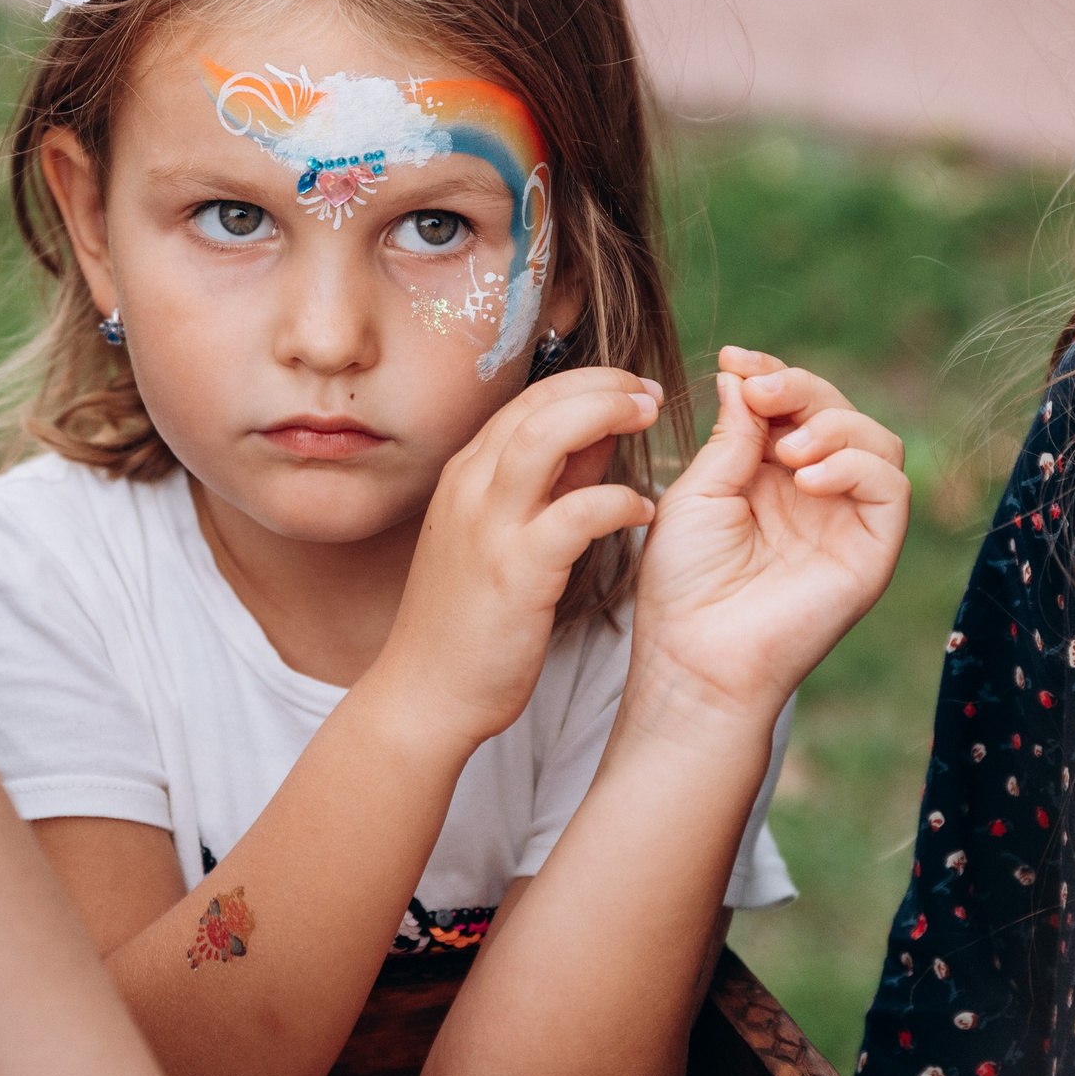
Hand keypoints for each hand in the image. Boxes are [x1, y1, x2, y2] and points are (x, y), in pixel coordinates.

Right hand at [370, 368, 662, 755]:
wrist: (425, 692)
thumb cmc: (469, 618)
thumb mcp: (503, 535)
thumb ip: (552, 483)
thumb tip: (599, 434)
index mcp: (466, 475)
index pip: (529, 401)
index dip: (586, 383)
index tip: (630, 387)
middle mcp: (471, 488)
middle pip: (538, 405)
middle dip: (601, 385)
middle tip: (649, 393)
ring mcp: (488, 527)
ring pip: (544, 437)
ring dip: (604, 415)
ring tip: (648, 420)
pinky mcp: (515, 572)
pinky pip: (574, 515)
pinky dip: (616, 501)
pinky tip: (644, 510)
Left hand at [623, 348, 907, 744]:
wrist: (694, 656)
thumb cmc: (683, 583)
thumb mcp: (698, 493)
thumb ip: (731, 435)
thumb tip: (742, 375)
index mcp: (768, 474)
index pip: (791, 405)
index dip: (771, 373)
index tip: (734, 358)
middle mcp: (814, 492)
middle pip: (837, 411)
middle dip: (801, 386)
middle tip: (761, 389)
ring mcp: (846, 521)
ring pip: (876, 440)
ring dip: (833, 424)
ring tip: (786, 448)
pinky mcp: (872, 551)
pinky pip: (891, 487)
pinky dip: (855, 465)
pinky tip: (809, 477)